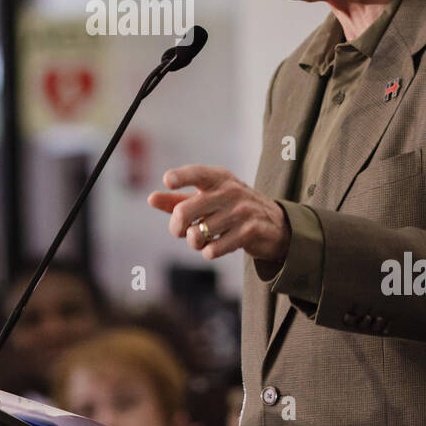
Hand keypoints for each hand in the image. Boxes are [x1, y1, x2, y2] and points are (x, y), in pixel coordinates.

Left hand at [147, 164, 290, 262]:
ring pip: (198, 234)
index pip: (197, 173)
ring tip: (202, 239)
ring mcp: (242, 211)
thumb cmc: (231, 208)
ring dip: (194, 242)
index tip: (167, 181)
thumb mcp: (208, 199)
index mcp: (218, 178)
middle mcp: (230, 191)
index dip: (181, 176)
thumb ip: (178, 199)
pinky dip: (209, 252)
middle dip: (177, 227)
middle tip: (181, 231)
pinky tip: (214, 248)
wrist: (274, 225)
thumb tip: (151, 198)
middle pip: (185, 211)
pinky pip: (214, 249)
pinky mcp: (249, 231)